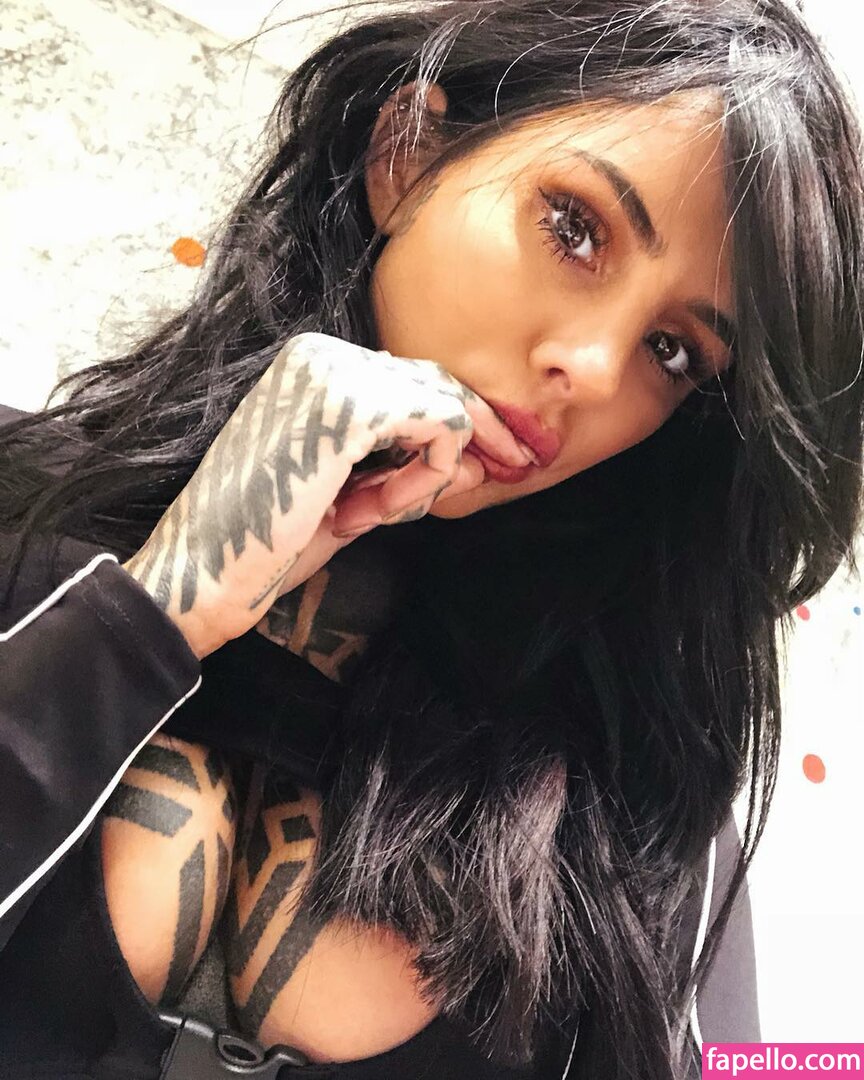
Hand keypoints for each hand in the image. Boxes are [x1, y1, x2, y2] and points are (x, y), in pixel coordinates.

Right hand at [122, 333, 529, 657]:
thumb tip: (478, 462)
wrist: (204, 578)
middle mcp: (321, 355)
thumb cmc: (267, 544)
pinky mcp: (345, 408)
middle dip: (485, 429)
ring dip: (432, 468)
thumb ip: (409, 473)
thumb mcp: (352, 500)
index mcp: (313, 368)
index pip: (414, 381)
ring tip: (382, 511)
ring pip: (441, 403)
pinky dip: (425, 474)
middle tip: (521, 462)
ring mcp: (330, 374)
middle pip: (437, 382)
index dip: (467, 419)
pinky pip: (435, 428)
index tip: (503, 456)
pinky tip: (380, 508)